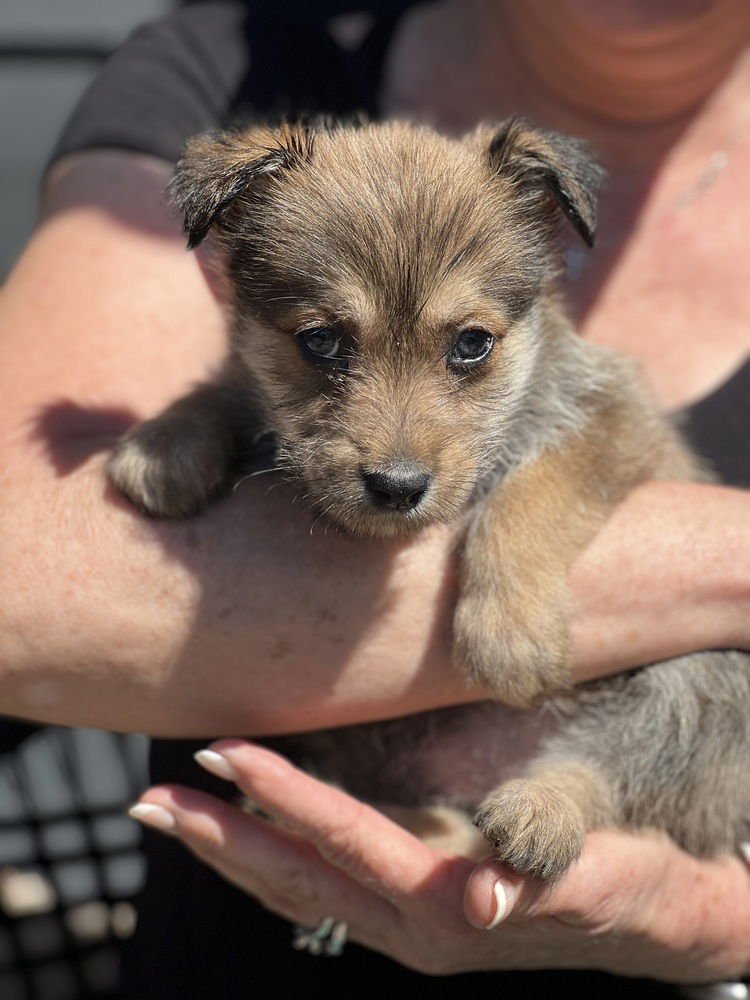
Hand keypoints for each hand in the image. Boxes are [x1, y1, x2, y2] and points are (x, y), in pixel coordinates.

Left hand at [131, 740, 749, 981]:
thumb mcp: (597, 875)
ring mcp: (398, 924)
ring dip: (227, 850)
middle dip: (219, 837)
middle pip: (294, 879)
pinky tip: (239, 834)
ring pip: (293, 889)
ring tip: (168, 812)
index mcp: (444, 904)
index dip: (285, 799)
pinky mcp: (403, 914)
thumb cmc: (624, 885)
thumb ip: (542, 873)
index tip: (227, 755)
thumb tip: (486, 900)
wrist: (648, 922)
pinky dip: (268, 860)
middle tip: (149, 798)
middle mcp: (406, 924)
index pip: (347, 844)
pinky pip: (318, 890)